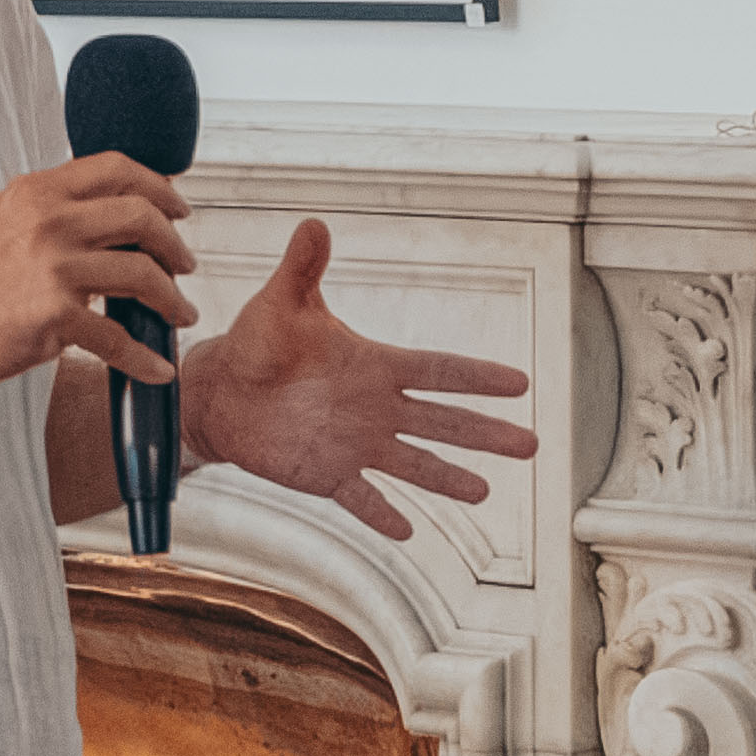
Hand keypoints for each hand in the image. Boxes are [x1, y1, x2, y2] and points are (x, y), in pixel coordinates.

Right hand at [0, 152, 192, 395]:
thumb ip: (45, 211)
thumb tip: (95, 213)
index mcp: (36, 192)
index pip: (116, 168)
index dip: (158, 186)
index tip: (176, 208)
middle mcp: (49, 221)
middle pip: (142, 217)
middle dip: (175, 243)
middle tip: (185, 264)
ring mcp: (54, 268)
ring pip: (143, 275)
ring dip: (172, 298)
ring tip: (179, 312)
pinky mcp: (55, 317)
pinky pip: (120, 339)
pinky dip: (146, 357)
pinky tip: (156, 367)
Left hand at [184, 218, 542, 537]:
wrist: (223, 391)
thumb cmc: (258, 342)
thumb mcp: (281, 303)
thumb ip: (303, 269)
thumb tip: (313, 223)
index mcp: (376, 365)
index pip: (438, 370)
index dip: (477, 378)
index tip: (519, 384)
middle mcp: (377, 408)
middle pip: (443, 423)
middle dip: (487, 434)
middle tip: (532, 445)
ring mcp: (357, 444)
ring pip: (415, 465)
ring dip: (449, 479)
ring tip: (484, 492)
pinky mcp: (329, 475)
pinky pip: (363, 498)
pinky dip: (382, 514)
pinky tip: (408, 532)